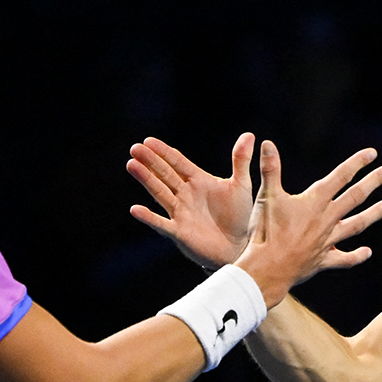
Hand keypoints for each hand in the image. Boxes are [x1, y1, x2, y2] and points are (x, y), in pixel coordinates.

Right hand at [127, 134, 255, 269]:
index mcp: (198, 180)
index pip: (178, 162)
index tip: (149, 141)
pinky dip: (149, 217)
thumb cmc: (240, 216)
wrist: (239, 247)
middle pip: (164, 174)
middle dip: (150, 161)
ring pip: (160, 192)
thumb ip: (241, 160)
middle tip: (135, 148)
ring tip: (132, 165)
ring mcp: (180, 213)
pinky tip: (135, 209)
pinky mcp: (179, 232)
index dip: (163, 152)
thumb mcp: (241, 185)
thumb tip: (249, 135)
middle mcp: (185, 194)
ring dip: (146, 180)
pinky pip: (161, 223)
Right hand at [234, 140, 381, 306]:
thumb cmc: (266, 232)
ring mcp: (327, 241)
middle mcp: (326, 219)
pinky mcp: (322, 260)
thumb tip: (268, 144)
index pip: (340, 177)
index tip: (373, 153)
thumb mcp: (266, 196)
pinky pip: (344, 259)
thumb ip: (270, 169)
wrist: (268, 268)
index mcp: (314, 201)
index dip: (357, 163)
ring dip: (373, 214)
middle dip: (373, 182)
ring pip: (356, 225)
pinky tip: (368, 252)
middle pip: (355, 197)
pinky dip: (356, 256)